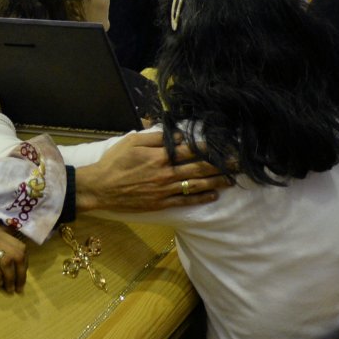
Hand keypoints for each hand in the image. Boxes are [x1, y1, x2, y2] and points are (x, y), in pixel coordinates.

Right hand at [74, 129, 232, 211]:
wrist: (99, 188)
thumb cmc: (114, 162)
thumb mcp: (132, 142)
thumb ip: (156, 138)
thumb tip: (178, 135)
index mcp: (159, 156)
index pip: (190, 150)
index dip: (210, 148)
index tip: (225, 145)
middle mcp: (166, 173)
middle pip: (199, 168)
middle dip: (220, 165)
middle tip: (238, 163)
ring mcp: (164, 190)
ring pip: (196, 185)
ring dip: (216, 182)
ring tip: (232, 179)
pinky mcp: (161, 203)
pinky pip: (185, 201)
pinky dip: (201, 198)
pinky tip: (214, 195)